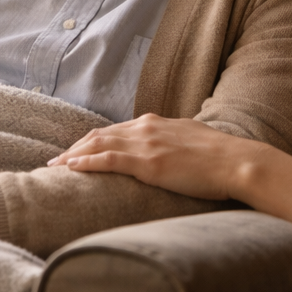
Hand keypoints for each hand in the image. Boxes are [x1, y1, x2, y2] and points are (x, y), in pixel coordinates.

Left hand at [47, 114, 269, 199]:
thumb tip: (168, 153)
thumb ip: (174, 143)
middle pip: (100, 135)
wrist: (237, 162)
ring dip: (73, 155)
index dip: (93, 141)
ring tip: (55, 166)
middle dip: (76, 147)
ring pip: (98, 145)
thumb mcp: (192, 141)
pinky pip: (108, 160)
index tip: (77, 150)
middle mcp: (147, 128)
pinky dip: (86, 162)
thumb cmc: (221, 158)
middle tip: (56, 160)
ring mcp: (146, 144)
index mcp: (157, 123)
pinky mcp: (148, 162)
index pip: (115, 130)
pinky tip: (70, 168)